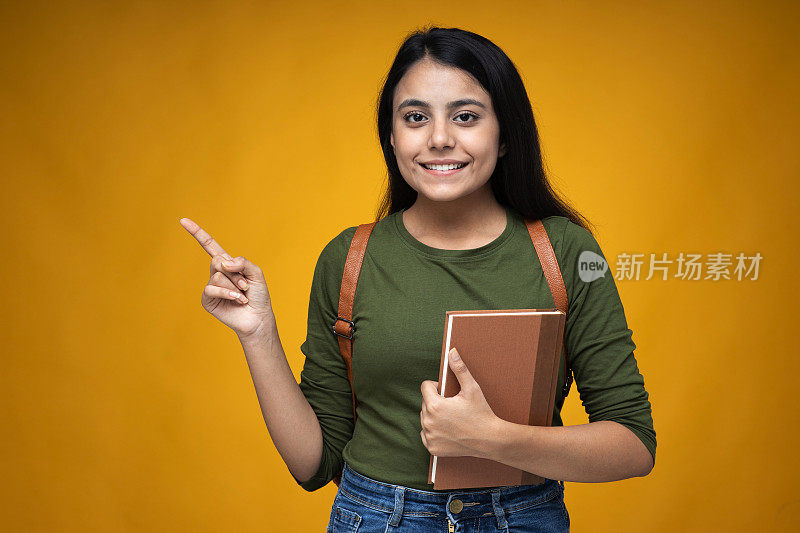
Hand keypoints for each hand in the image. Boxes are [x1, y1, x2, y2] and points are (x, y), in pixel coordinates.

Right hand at [180, 217, 274, 338]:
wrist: (258, 317)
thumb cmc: (258, 295)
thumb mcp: (256, 273)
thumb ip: (243, 262)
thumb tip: (224, 263)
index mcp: (227, 263)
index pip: (209, 245)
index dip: (197, 233)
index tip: (183, 220)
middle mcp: (217, 273)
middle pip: (216, 260)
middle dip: (235, 273)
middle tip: (245, 285)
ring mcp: (211, 286)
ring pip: (217, 276)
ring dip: (234, 286)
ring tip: (242, 295)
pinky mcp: (208, 300)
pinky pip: (212, 289)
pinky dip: (228, 293)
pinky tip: (237, 299)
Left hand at [419, 347, 499, 457]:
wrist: (490, 440)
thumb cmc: (481, 413)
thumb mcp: (472, 389)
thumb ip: (459, 369)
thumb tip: (452, 351)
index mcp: (435, 405)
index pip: (425, 387)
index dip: (437, 386)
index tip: (448, 392)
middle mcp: (428, 421)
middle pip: (425, 403)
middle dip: (436, 401)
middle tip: (454, 407)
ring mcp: (429, 436)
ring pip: (425, 418)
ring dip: (434, 416)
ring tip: (452, 418)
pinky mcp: (432, 447)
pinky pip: (426, 434)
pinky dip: (434, 432)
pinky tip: (448, 430)